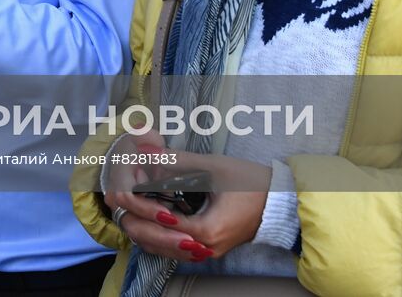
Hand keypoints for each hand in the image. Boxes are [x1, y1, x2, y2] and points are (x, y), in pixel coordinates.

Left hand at [105, 138, 271, 263]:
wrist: (281, 200)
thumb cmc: (251, 182)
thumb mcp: (211, 167)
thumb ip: (175, 160)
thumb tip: (144, 149)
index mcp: (206, 230)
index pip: (160, 223)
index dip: (138, 205)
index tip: (124, 188)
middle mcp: (205, 248)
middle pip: (156, 242)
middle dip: (135, 219)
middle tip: (120, 198)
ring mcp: (207, 251)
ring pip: (163, 249)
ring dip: (144, 229)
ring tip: (130, 206)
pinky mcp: (209, 249)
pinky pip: (175, 248)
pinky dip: (158, 236)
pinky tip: (149, 218)